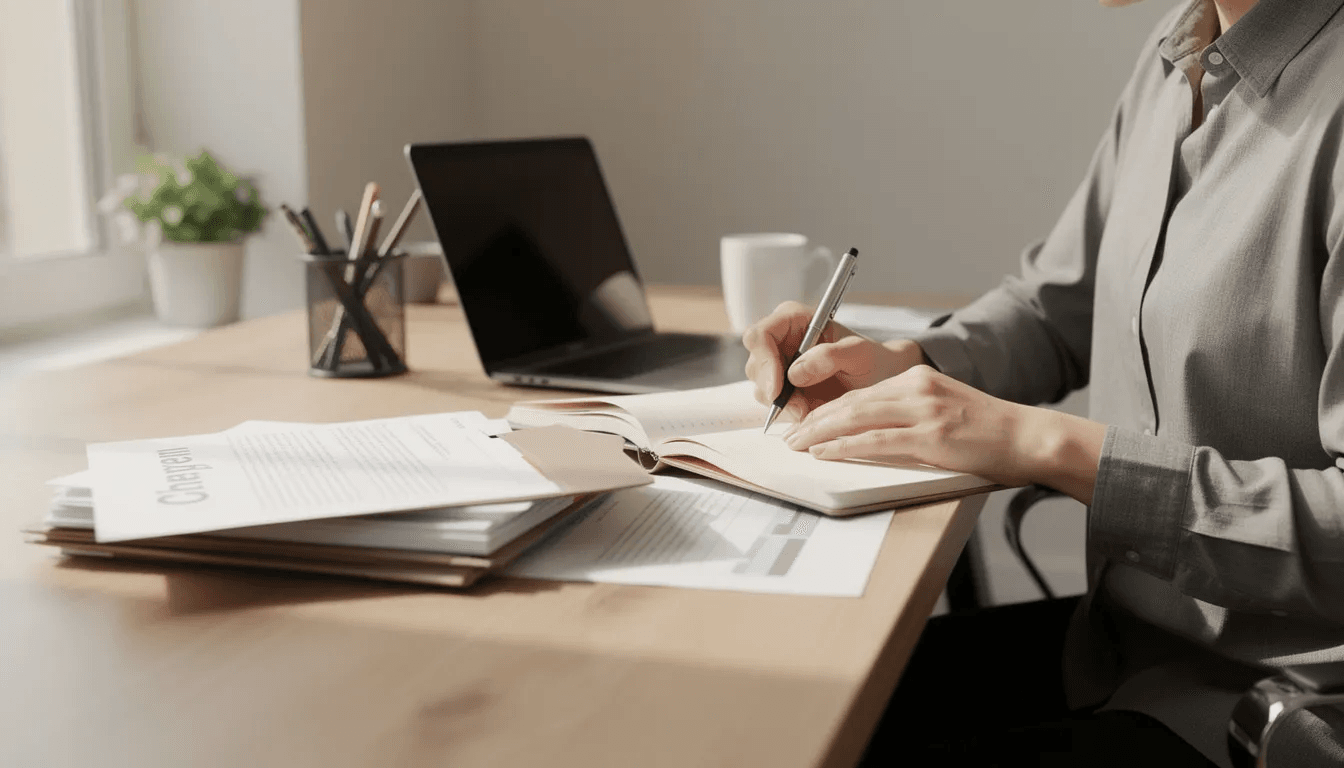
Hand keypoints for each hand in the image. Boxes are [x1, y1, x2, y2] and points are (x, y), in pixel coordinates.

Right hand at [742, 301, 928, 422]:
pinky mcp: (781, 387)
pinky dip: (786, 411)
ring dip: (781, 403)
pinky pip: (771, 402)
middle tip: (798, 407)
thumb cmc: (871, 360)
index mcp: (793, 319)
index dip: (764, 361)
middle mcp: (779, 339)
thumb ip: (830, 356)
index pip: (761, 335)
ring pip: (760, 386)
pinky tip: (806, 411)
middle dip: (772, 389)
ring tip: (808, 409)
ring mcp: (778, 364)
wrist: (877, 380)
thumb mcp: (858, 354)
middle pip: (755, 364)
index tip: (778, 388)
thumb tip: (796, 371)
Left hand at [782, 364, 1106, 501]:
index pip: (861, 393)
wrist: (1029, 437)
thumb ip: (911, 415)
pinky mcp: (932, 435)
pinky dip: (844, 446)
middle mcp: (917, 388)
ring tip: (797, 444)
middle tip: (790, 434)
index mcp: (918, 379)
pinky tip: (824, 451)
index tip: (806, 422)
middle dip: (815, 419)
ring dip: (820, 432)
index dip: (828, 409)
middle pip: (851, 401)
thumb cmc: (990, 432)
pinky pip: (875, 440)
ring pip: (856, 417)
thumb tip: (872, 432)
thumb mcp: (946, 410)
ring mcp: (924, 411)